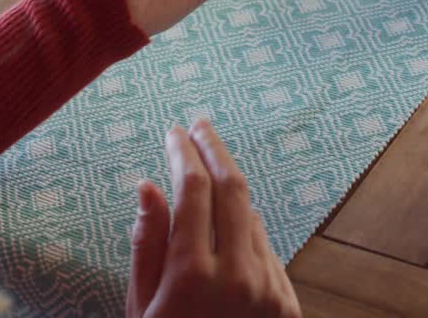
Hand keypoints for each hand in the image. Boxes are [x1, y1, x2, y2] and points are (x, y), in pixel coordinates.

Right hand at [127, 120, 300, 317]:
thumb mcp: (142, 303)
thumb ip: (146, 245)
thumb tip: (148, 186)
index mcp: (191, 274)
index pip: (193, 190)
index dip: (183, 153)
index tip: (175, 133)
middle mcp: (236, 275)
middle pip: (232, 188)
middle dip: (214, 149)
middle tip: (200, 126)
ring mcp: (267, 287)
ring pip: (250, 218)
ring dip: (228, 200)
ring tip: (206, 197)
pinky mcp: (286, 301)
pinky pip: (265, 250)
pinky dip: (245, 237)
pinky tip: (227, 244)